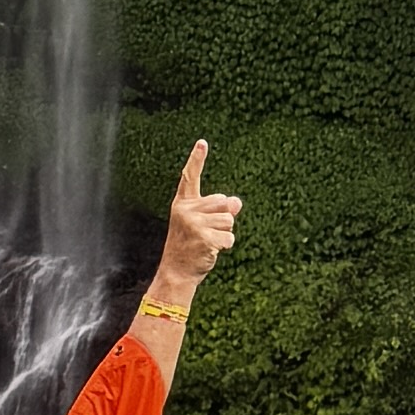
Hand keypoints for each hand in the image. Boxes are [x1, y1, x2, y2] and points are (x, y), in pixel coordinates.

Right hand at [155, 140, 239, 293]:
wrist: (177, 272)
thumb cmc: (190, 246)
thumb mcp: (202, 224)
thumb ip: (219, 210)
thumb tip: (237, 201)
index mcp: (183, 203)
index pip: (190, 177)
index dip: (197, 159)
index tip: (202, 142)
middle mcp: (186, 210)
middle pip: (223, 202)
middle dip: (223, 218)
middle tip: (206, 233)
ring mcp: (193, 223)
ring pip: (228, 220)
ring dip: (224, 233)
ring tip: (207, 242)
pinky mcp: (203, 236)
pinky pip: (229, 237)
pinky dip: (225, 245)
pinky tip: (210, 251)